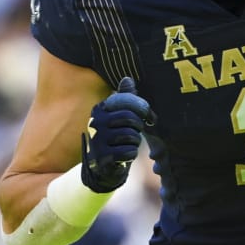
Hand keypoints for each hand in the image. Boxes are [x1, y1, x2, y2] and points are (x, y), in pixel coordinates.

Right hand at [81, 76, 154, 192]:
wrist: (103, 165)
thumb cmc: (116, 136)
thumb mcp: (121, 116)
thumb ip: (125, 98)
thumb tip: (128, 79)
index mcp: (100, 108)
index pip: (126, 100)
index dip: (142, 108)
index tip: (149, 116)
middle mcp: (95, 121)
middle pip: (130, 118)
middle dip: (138, 127)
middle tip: (137, 133)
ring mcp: (97, 139)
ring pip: (131, 136)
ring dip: (135, 142)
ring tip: (128, 144)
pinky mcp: (102, 156)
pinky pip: (128, 151)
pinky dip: (131, 153)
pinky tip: (125, 154)